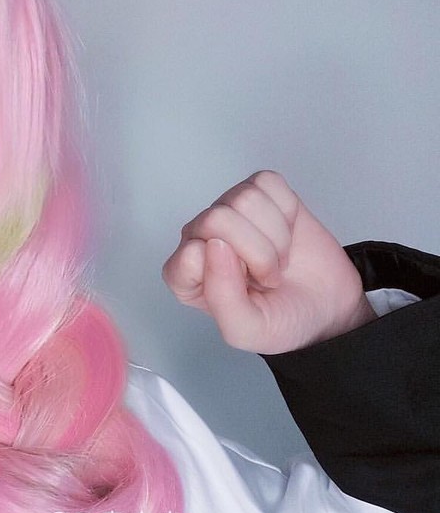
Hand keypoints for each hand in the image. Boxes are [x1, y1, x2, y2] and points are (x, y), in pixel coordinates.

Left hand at [162, 171, 376, 352]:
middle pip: (218, 219)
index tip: (247, 289)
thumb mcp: (246, 329)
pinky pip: (268, 183)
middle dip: (259, 252)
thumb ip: (222, 298)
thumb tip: (213, 245)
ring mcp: (228, 211)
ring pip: (246, 198)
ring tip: (278, 258)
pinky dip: (287, 211)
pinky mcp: (258, 192)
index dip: (230, 272)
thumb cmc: (282, 319)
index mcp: (184, 275)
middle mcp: (199, 237)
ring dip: (276, 236)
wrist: (327, 306)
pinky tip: (285, 234)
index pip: (190, 253)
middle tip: (268, 276)